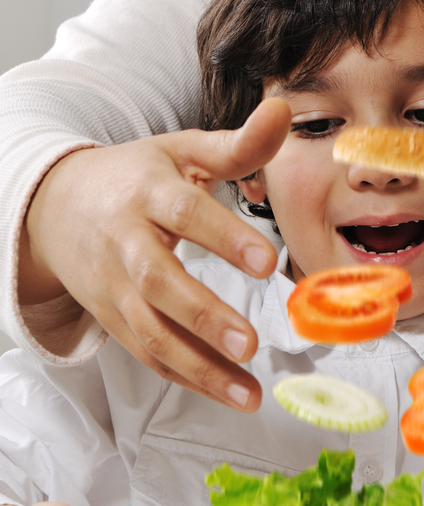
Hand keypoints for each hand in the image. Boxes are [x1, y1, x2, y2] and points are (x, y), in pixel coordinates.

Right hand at [18, 98, 292, 410]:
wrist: (57, 207)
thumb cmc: (134, 178)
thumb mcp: (180, 152)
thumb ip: (236, 145)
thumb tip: (283, 112)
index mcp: (146, 192)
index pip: (185, 214)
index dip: (224, 238)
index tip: (267, 262)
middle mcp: (126, 242)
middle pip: (159, 284)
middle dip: (204, 317)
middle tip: (250, 343)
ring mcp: (115, 288)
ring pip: (153, 333)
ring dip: (201, 368)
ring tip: (249, 393)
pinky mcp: (114, 320)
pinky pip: (150, 355)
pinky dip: (188, 378)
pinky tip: (230, 393)